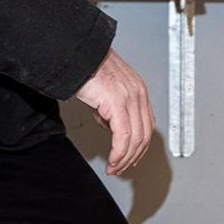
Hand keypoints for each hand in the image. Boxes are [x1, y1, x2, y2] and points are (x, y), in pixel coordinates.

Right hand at [72, 47, 152, 175]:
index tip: (132, 158)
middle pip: (144, 135)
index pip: (147, 124)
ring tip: (114, 168)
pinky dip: (119, 153)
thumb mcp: (105, 92)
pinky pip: (123, 136)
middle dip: (133, 156)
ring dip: (125, 158)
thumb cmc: (86, 68)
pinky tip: (113, 161)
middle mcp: (138, 93)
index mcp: (138, 90)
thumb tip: (110, 127)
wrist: (76, 55)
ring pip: (136, 139)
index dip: (140, 145)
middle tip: (121, 168)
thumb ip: (111, 110)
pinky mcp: (118, 103)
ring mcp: (130, 98)